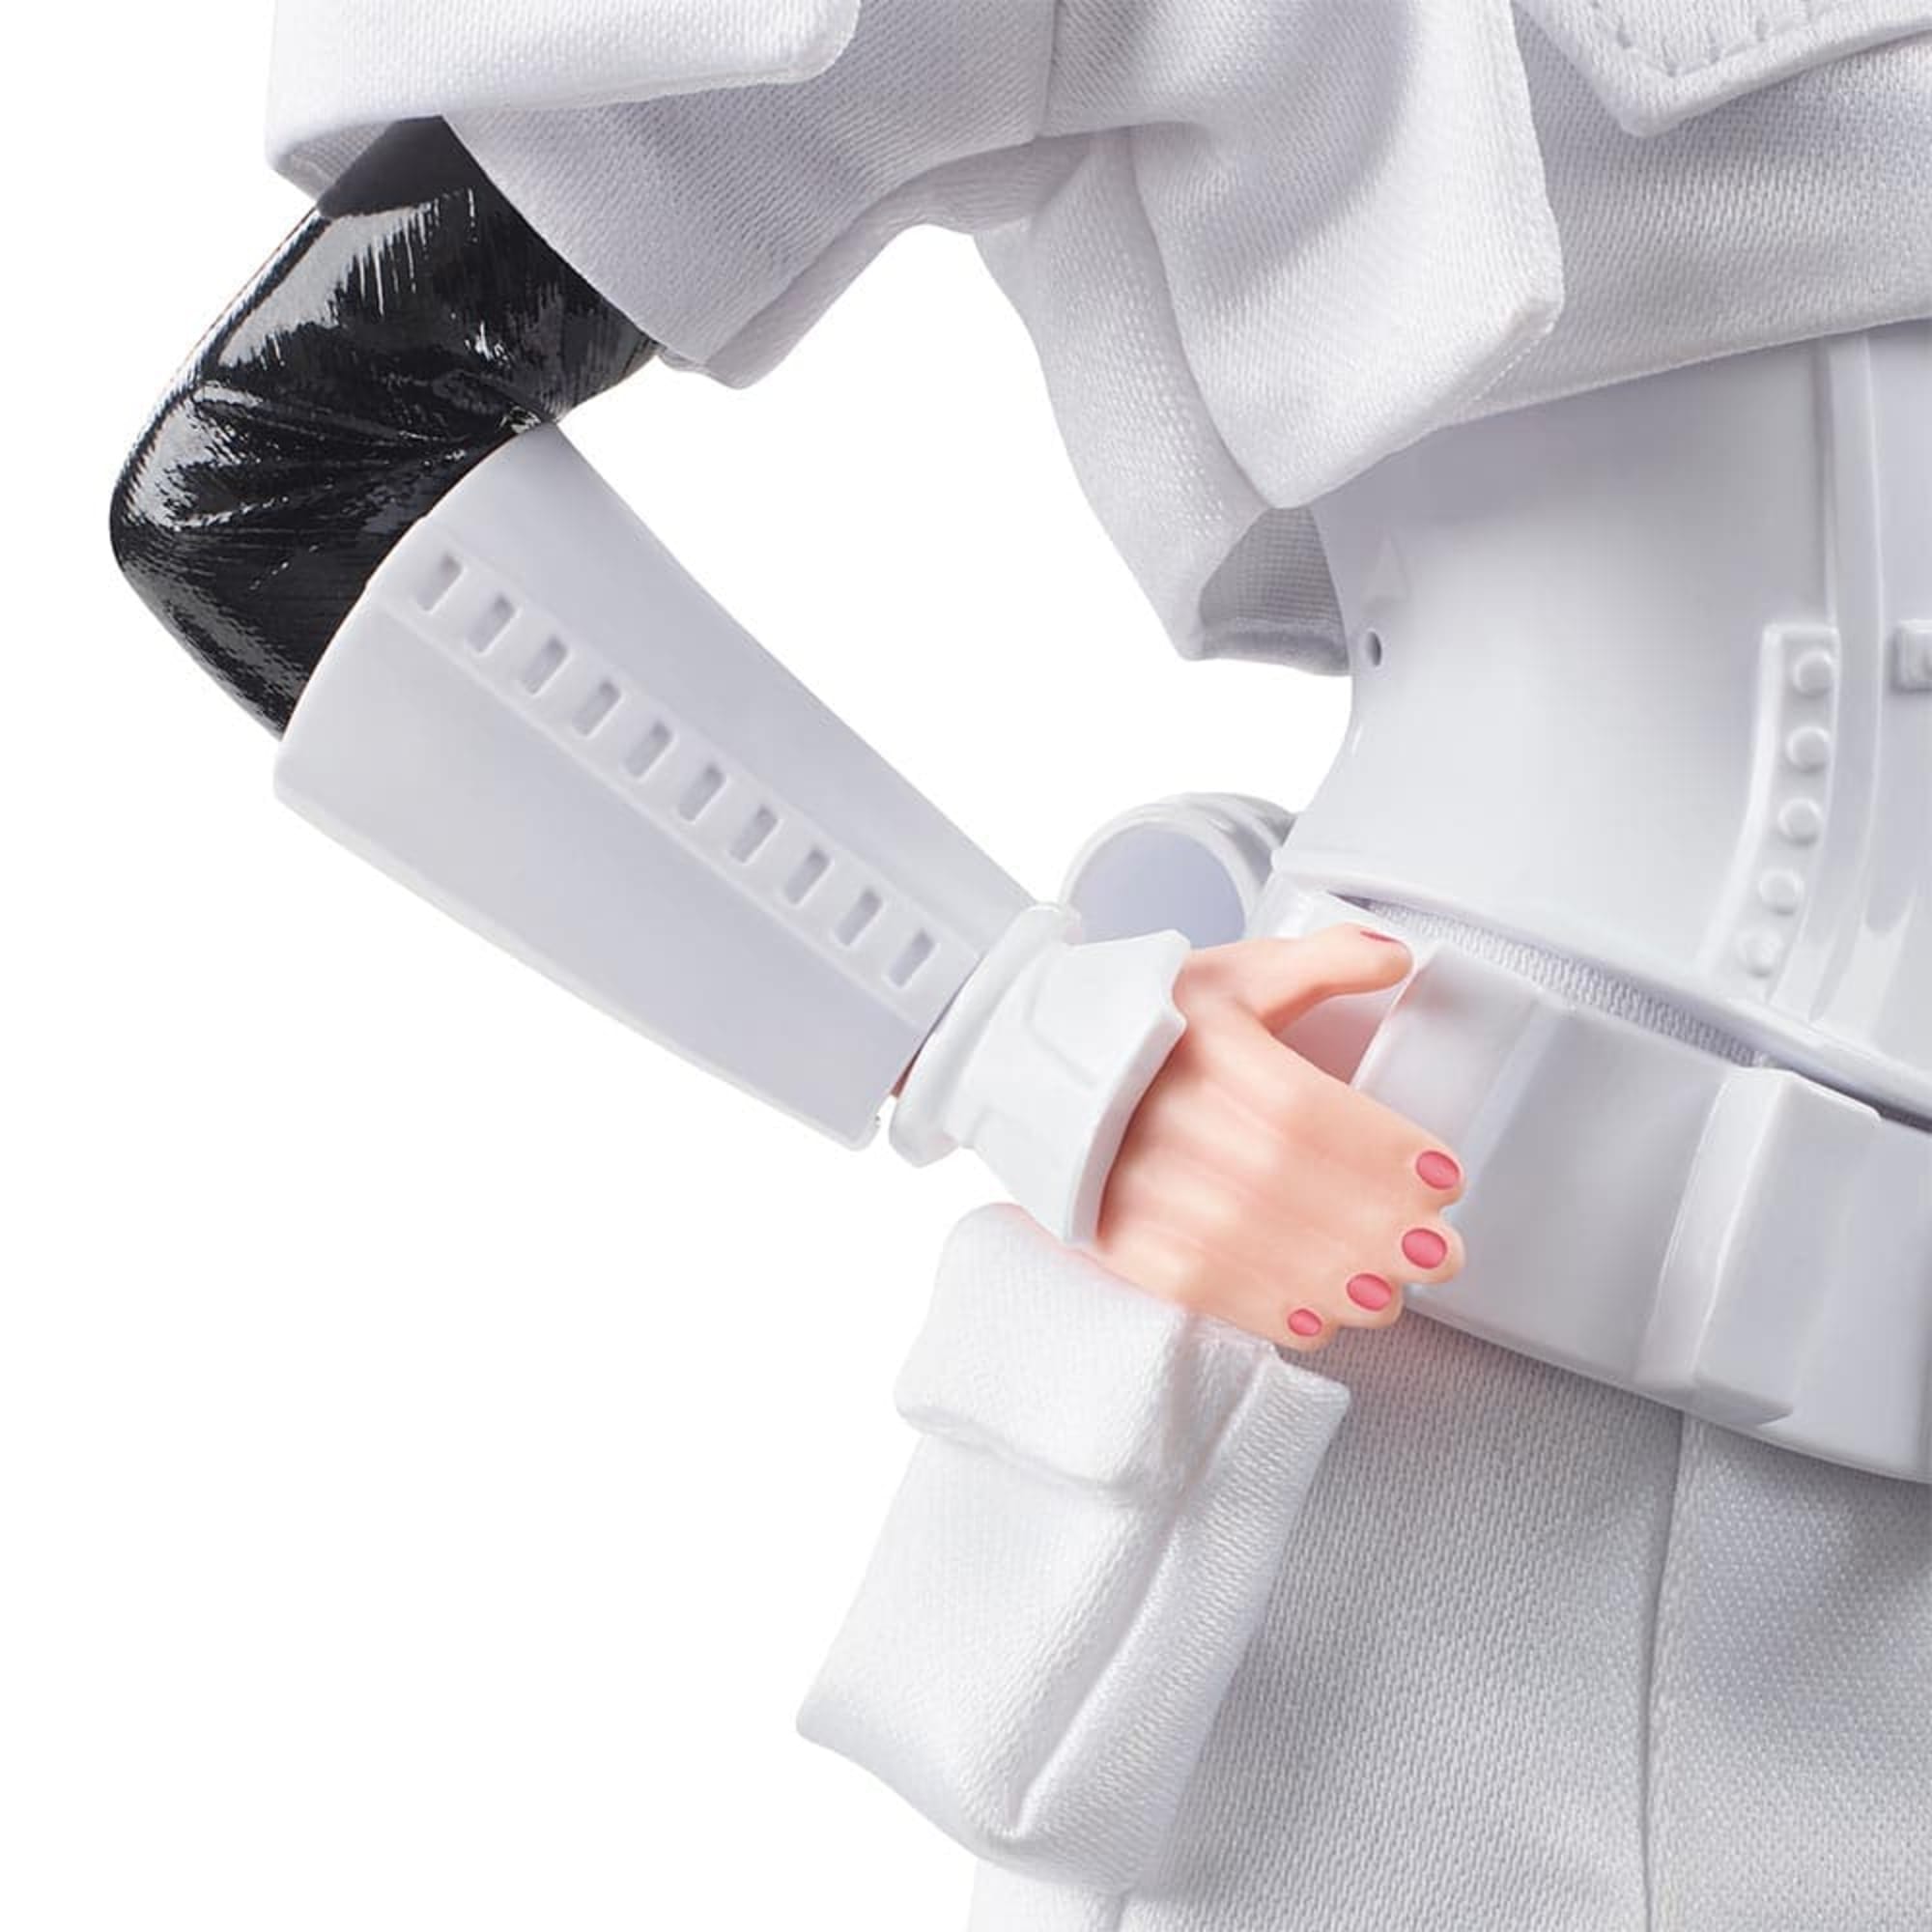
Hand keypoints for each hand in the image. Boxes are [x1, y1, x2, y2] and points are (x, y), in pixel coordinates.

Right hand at [1091, 925, 1465, 1351]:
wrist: (1026, 1062)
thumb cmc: (1146, 1022)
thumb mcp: (1229, 974)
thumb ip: (1318, 962)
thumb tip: (1397, 959)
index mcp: (1199, 1042)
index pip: (1298, 1106)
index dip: (1376, 1148)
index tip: (1445, 1178)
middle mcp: (1159, 1112)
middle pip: (1279, 1180)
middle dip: (1371, 1226)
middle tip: (1441, 1255)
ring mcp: (1127, 1178)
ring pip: (1238, 1240)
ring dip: (1326, 1278)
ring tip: (1391, 1298)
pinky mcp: (1109, 1231)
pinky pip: (1187, 1280)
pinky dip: (1257, 1307)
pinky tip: (1316, 1322)